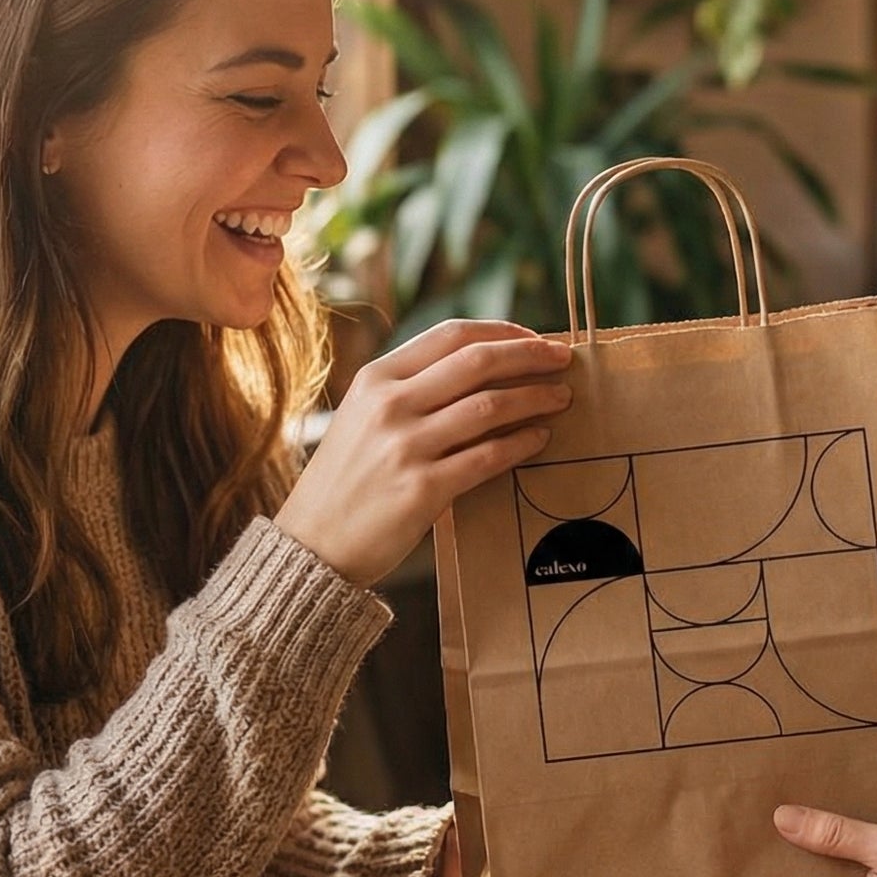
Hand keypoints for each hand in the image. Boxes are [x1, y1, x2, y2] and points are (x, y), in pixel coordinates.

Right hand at [276, 320, 572, 587]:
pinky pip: (488, 457)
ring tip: (561, 398)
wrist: (314, 544)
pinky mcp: (423, 489)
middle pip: (477, 362)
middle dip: (530, 355)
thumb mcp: (364, 416)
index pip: (451, 336)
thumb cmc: (347, 478)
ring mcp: (405, 447)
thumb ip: (411, 389)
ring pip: (490, 406)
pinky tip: (540, 438)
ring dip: (536, 398)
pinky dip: (522, 443)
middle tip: (563, 358)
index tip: (534, 337)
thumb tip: (484, 366)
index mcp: (376, 378)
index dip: (501, 332)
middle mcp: (390, 405)